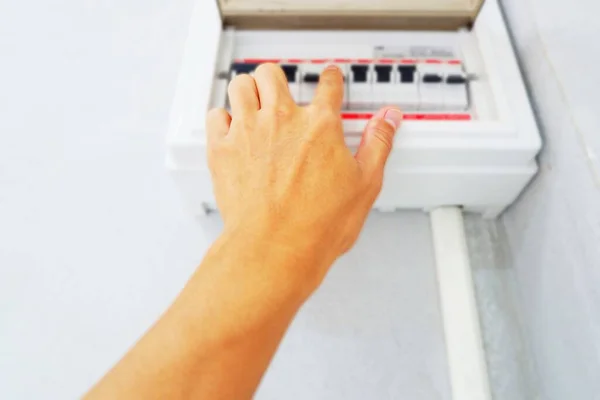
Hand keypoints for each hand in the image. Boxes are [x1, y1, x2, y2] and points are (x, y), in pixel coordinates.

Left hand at [206, 63, 401, 290]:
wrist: (274, 248)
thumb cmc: (317, 225)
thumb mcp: (365, 184)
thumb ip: (377, 144)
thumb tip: (388, 119)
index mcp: (320, 126)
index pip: (328, 85)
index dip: (330, 79)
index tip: (328, 79)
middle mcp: (282, 120)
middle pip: (272, 74)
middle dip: (277, 79)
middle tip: (280, 91)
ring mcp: (249, 132)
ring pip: (241, 85)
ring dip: (248, 90)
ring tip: (253, 102)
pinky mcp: (223, 149)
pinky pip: (215, 115)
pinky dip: (222, 118)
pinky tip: (230, 128)